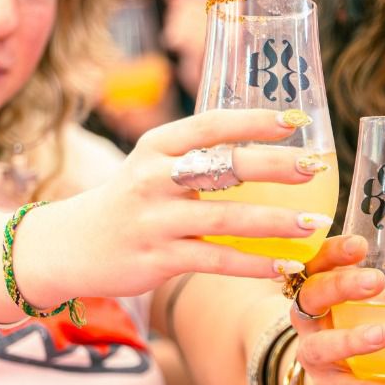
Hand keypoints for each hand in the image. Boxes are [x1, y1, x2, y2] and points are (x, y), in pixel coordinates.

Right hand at [16, 109, 329, 304]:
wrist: (69, 246)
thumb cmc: (131, 200)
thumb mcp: (153, 164)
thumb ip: (198, 153)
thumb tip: (268, 141)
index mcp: (157, 145)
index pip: (212, 125)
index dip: (255, 120)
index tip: (296, 120)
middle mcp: (154, 178)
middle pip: (224, 167)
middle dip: (275, 166)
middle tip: (315, 167)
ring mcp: (155, 221)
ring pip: (226, 220)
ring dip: (276, 223)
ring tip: (315, 224)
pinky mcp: (158, 259)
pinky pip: (217, 262)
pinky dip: (255, 263)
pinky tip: (287, 265)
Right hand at [290, 236, 384, 384]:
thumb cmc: (365, 328)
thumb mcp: (381, 303)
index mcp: (320, 289)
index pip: (317, 262)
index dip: (332, 252)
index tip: (360, 245)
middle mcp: (310, 320)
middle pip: (312, 296)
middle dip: (341, 286)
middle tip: (377, 281)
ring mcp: (317, 357)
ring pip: (323, 347)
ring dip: (352, 340)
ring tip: (384, 334)